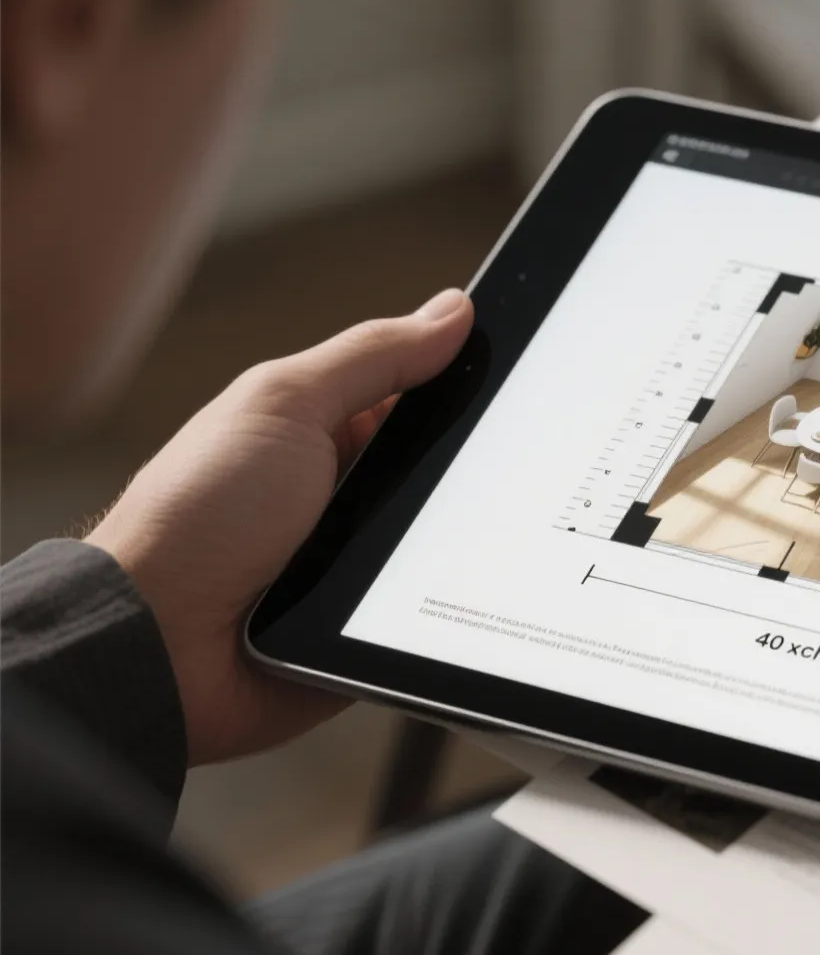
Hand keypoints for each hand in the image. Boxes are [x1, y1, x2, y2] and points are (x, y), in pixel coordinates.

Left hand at [88, 289, 473, 764]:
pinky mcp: (372, 629)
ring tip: (487, 535)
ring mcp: (361, 565)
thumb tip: (454, 308)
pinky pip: (438, 610)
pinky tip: (471, 592)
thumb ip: (372, 356)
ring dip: (466, 541)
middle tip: (510, 466)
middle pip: (446, 472)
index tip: (525, 377)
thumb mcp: (286, 405)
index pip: (422, 397)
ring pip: (451, 543)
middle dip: (479, 471)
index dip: (469, 383)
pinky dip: (452, 602)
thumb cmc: (197, 518)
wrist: (159, 645)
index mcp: (326, 433)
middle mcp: (347, 496)